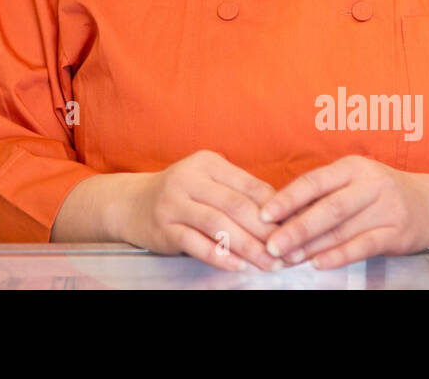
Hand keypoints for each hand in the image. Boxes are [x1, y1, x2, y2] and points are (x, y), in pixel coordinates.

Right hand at [117, 150, 283, 271]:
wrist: (132, 203)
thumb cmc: (182, 194)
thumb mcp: (209, 182)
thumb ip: (240, 192)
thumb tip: (284, 214)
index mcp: (208, 162)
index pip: (250, 186)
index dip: (276, 209)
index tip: (296, 229)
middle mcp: (188, 178)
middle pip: (236, 206)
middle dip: (266, 232)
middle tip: (288, 252)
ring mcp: (173, 203)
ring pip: (217, 225)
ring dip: (248, 247)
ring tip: (269, 263)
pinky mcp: (163, 228)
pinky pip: (195, 243)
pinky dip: (219, 255)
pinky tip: (238, 265)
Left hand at [260, 155, 428, 269]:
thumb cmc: (379, 193)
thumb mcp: (353, 182)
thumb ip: (322, 195)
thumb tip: (279, 216)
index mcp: (351, 167)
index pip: (313, 181)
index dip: (287, 198)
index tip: (263, 215)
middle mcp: (369, 184)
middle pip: (327, 207)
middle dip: (295, 227)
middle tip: (271, 244)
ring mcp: (386, 208)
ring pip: (342, 229)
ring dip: (311, 246)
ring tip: (287, 258)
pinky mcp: (397, 232)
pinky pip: (363, 246)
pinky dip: (339, 255)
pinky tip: (319, 263)